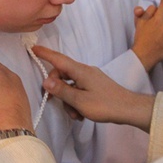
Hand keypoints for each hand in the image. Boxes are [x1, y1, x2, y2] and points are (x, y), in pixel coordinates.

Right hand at [33, 46, 154, 131]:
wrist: (129, 109)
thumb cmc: (105, 104)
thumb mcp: (80, 101)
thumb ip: (62, 90)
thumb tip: (45, 81)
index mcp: (80, 71)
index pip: (58, 59)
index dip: (45, 54)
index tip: (33, 48)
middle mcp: (85, 71)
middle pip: (62, 75)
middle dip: (57, 89)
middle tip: (56, 102)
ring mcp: (91, 78)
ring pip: (70, 85)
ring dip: (68, 100)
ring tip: (76, 114)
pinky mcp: (95, 86)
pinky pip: (79, 90)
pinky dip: (76, 101)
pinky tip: (81, 114)